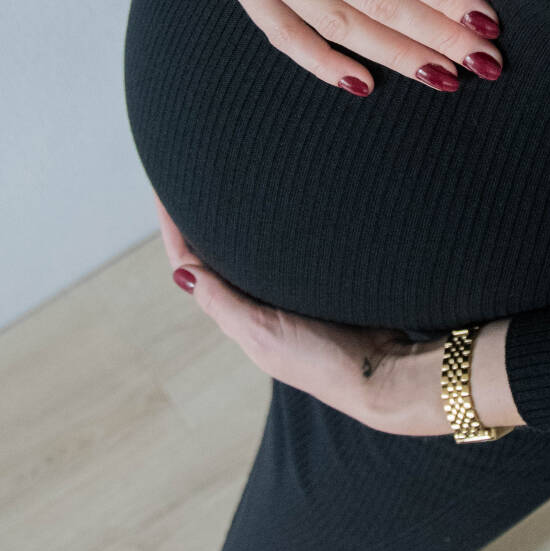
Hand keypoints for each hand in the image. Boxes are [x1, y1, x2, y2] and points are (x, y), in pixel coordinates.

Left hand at [153, 191, 524, 434]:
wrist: (385, 374)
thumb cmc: (324, 361)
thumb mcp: (263, 332)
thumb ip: (222, 302)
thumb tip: (179, 273)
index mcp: (238, 316)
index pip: (191, 265)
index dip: (174, 229)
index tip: (164, 190)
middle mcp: (258, 306)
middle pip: (215, 257)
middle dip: (201, 220)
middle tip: (193, 176)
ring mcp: (289, 298)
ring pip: (250, 253)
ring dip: (235, 224)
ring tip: (228, 185)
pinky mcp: (320, 289)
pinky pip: (283, 255)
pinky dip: (272, 232)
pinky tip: (280, 211)